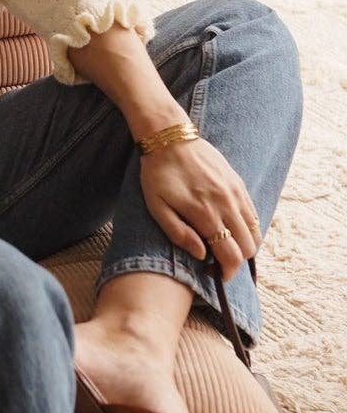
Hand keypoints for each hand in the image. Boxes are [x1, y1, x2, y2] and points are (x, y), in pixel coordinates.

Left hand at [138, 135, 260, 280]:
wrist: (170, 137)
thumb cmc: (158, 174)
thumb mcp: (156, 207)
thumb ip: (179, 233)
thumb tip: (202, 254)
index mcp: (205, 214)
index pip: (231, 255)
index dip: (227, 272)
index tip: (216, 275)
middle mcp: (227, 204)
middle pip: (249, 247)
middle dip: (237, 262)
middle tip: (219, 262)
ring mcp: (236, 193)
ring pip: (256, 231)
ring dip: (245, 245)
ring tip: (226, 247)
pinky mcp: (239, 183)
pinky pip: (253, 213)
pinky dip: (249, 228)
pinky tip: (232, 229)